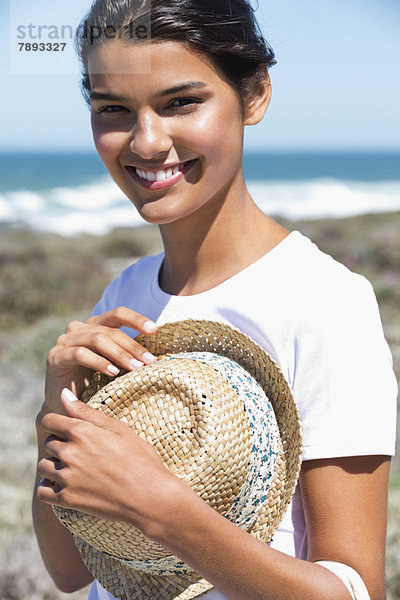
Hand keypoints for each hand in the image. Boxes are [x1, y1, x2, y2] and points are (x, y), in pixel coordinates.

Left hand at [37, 389, 177, 537]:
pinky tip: (63, 485)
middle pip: (48, 443)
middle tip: (82, 452)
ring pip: (44, 466)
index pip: (49, 421)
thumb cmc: (139, 458)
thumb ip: (86, 412)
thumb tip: (63, 394)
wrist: (149, 496)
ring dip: (54, 466)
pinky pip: (42, 492)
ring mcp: (67, 477)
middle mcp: (70, 452)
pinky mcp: (67, 499)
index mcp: (81, 431)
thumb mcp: (118, 428)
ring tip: (75, 469)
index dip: (58, 424)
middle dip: (60, 445)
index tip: (68, 430)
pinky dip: (49, 488)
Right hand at [42, 307, 157, 416]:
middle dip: (133, 346)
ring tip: (135, 367)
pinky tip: (113, 372)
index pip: (117, 314)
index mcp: (94, 325)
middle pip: (111, 330)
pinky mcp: (55, 356)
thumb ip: (125, 353)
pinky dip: (99, 362)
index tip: (155, 329)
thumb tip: (154, 355)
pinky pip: (80, 354)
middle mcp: (78, 328)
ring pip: (98, 339)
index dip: (136, 319)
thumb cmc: (92, 384)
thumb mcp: (112, 364)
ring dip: (120, 354)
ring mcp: (64, 340)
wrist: (64, 405)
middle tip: (149, 361)